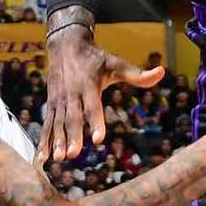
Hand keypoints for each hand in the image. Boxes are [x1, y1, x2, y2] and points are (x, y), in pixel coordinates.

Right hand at [39, 28, 164, 161]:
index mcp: (89, 84)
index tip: (99, 139)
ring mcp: (59, 99)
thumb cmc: (95, 58)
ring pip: (58, 122)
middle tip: (74, 154)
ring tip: (59, 159)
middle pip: (72, 118)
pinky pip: (47, 123)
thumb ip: (137, 74)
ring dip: (57, 141)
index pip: (93, 106)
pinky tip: (43, 157)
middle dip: (72, 136)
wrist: (65, 45)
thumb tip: (162, 72)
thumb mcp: (116, 63)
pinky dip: (44, 140)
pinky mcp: (51, 104)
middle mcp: (72, 93)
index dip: (96, 122)